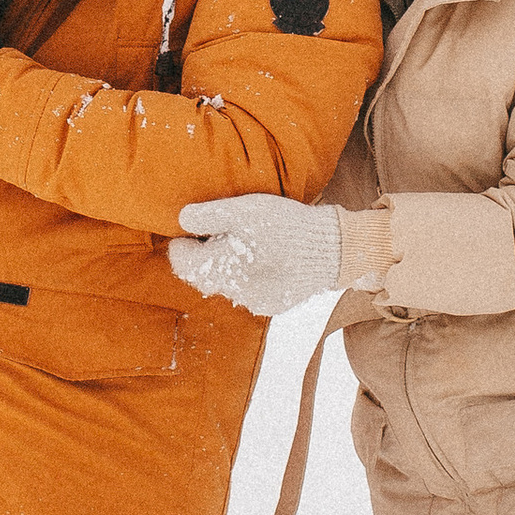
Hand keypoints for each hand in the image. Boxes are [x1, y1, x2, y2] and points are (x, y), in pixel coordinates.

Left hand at [167, 195, 345, 316]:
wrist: (332, 249)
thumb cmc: (286, 226)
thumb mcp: (245, 210)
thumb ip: (210, 215)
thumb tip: (182, 219)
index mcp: (223, 270)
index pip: (183, 264)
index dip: (181, 245)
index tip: (191, 229)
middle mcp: (235, 293)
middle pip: (204, 276)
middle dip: (205, 255)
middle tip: (217, 231)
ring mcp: (255, 302)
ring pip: (227, 284)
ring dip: (227, 265)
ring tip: (244, 241)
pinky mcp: (274, 304)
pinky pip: (249, 290)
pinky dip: (248, 275)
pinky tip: (263, 257)